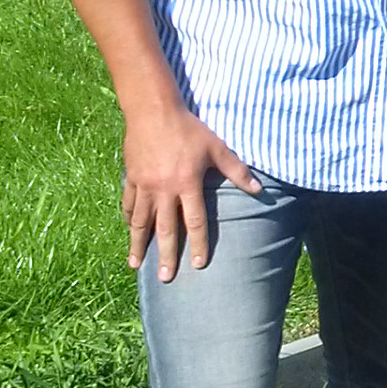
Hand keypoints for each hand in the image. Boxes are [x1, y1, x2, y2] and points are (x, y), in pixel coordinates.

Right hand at [121, 102, 259, 282]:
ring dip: (138, 244)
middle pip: (166, 228)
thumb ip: (236, 170)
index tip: (199, 265)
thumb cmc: (188, 128)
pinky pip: (128, 203)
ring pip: (140, 221)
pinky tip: (129, 230)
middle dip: (166, 255)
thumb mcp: (216, 147)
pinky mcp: (132, 177)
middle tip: (165, 278)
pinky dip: (128, 218)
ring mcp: (145, 185)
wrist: (153, 109)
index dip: (198, 244)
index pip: (195, 221)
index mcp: (187, 183)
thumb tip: (258, 190)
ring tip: (135, 265)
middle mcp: (164, 189)